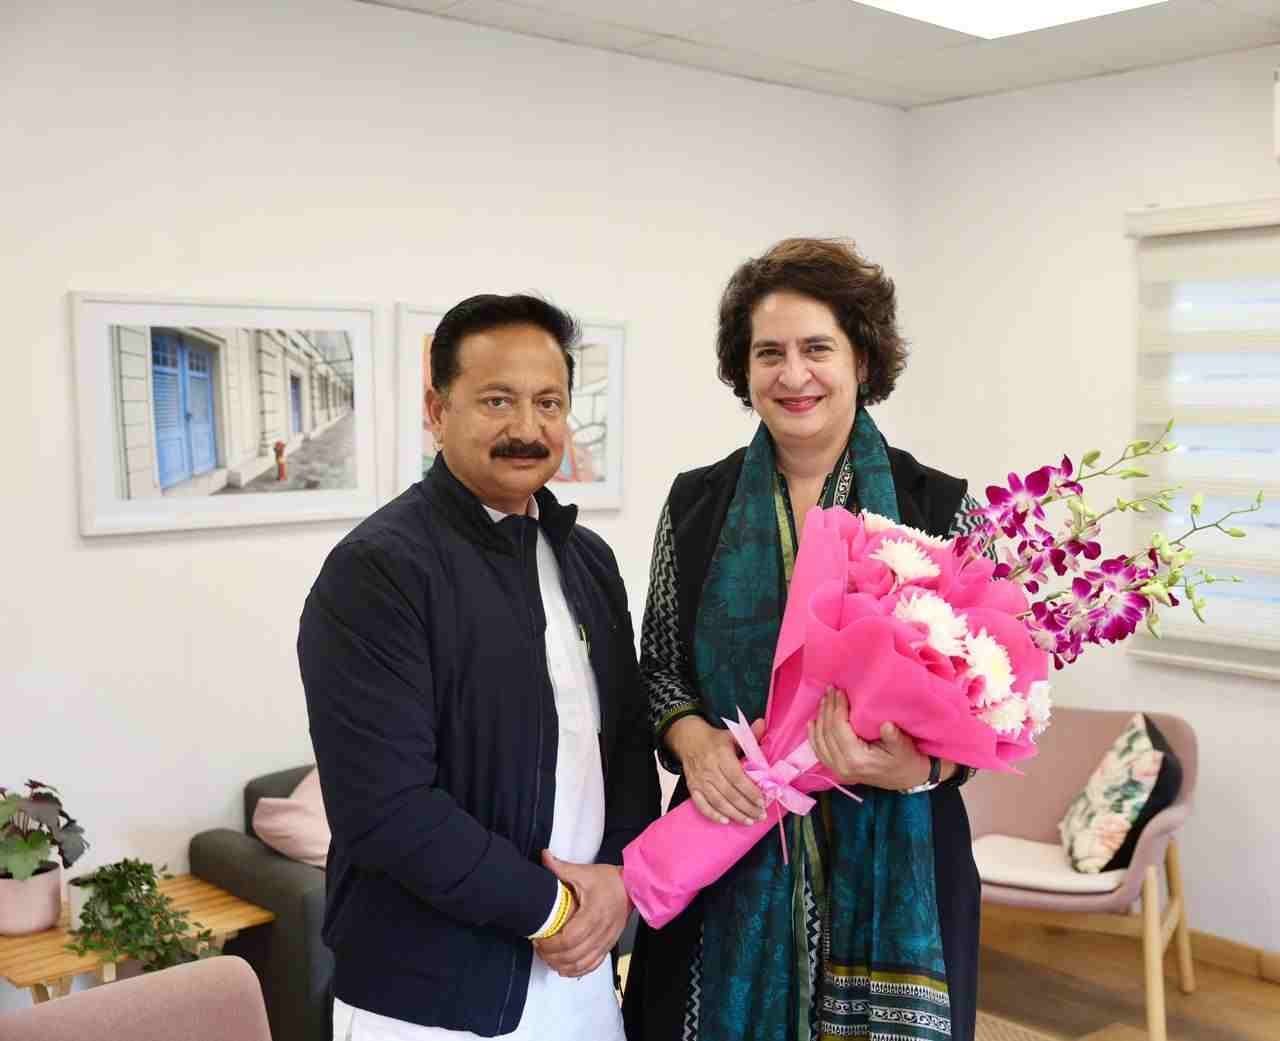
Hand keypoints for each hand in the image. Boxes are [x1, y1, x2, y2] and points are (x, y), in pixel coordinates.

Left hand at [533, 852, 630, 978]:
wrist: (633, 888)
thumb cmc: (609, 881)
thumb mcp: (584, 872)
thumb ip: (561, 868)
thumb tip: (544, 856)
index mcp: (593, 914)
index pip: (569, 938)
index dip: (551, 944)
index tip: (539, 939)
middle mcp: (600, 932)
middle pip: (573, 955)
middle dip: (551, 956)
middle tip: (539, 948)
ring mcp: (605, 941)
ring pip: (581, 964)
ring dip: (562, 965)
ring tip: (548, 957)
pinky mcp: (608, 946)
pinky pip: (592, 966)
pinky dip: (576, 970)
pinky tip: (565, 967)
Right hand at [665, 715, 765, 824]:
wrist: (688, 740)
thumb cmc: (715, 740)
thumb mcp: (732, 734)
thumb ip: (750, 734)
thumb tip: (764, 723)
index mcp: (721, 755)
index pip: (737, 778)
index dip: (750, 792)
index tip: (763, 801)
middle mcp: (709, 769)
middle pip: (730, 793)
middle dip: (747, 807)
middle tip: (760, 815)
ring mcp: (700, 780)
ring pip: (718, 802)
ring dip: (735, 814)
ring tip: (749, 821)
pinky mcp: (693, 787)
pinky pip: (702, 805)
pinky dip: (713, 814)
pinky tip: (725, 821)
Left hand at [808, 688, 929, 789]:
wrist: (907, 779)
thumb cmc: (906, 760)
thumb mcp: (904, 747)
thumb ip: (894, 737)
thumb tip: (886, 725)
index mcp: (857, 759)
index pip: (839, 729)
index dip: (837, 708)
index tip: (839, 691)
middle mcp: (842, 766)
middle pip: (827, 732)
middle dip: (827, 709)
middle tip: (830, 690)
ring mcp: (837, 770)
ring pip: (820, 741)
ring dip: (820, 718)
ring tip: (824, 700)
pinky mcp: (837, 770)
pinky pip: (819, 751)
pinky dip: (814, 736)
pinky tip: (813, 722)